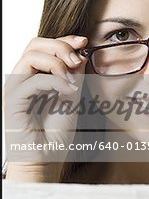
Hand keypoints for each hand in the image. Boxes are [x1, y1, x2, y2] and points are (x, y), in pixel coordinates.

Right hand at [4, 35, 88, 181]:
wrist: (48, 157)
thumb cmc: (57, 131)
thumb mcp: (72, 96)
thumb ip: (74, 74)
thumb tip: (81, 52)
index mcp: (34, 75)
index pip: (44, 46)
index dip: (64, 40)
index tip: (84, 42)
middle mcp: (22, 79)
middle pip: (34, 44)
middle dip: (60, 46)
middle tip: (78, 59)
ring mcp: (15, 88)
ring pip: (31, 56)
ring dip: (57, 62)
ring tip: (73, 79)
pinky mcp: (13, 101)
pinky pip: (33, 80)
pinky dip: (55, 81)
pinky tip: (69, 91)